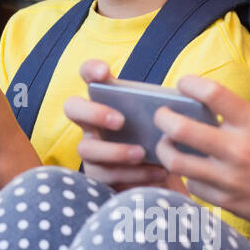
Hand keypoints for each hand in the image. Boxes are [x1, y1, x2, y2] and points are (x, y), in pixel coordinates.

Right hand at [64, 59, 176, 190]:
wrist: (170, 180)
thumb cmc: (166, 142)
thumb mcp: (167, 122)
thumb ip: (166, 109)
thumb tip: (177, 103)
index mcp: (108, 100)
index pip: (89, 76)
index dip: (90, 70)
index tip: (104, 72)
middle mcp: (92, 123)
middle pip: (72, 108)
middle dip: (93, 112)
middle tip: (120, 121)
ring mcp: (92, 150)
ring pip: (86, 148)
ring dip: (115, 150)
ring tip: (142, 153)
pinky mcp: (98, 177)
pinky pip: (105, 176)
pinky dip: (133, 174)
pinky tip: (157, 172)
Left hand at [152, 74, 249, 234]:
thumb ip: (234, 121)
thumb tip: (194, 109)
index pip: (213, 93)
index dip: (190, 83)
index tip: (182, 83)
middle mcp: (239, 150)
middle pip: (180, 128)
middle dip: (162, 118)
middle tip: (161, 115)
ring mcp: (229, 178)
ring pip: (175, 160)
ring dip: (165, 148)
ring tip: (167, 143)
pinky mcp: (225, 201)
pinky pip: (191, 184)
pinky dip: (187, 174)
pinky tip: (193, 169)